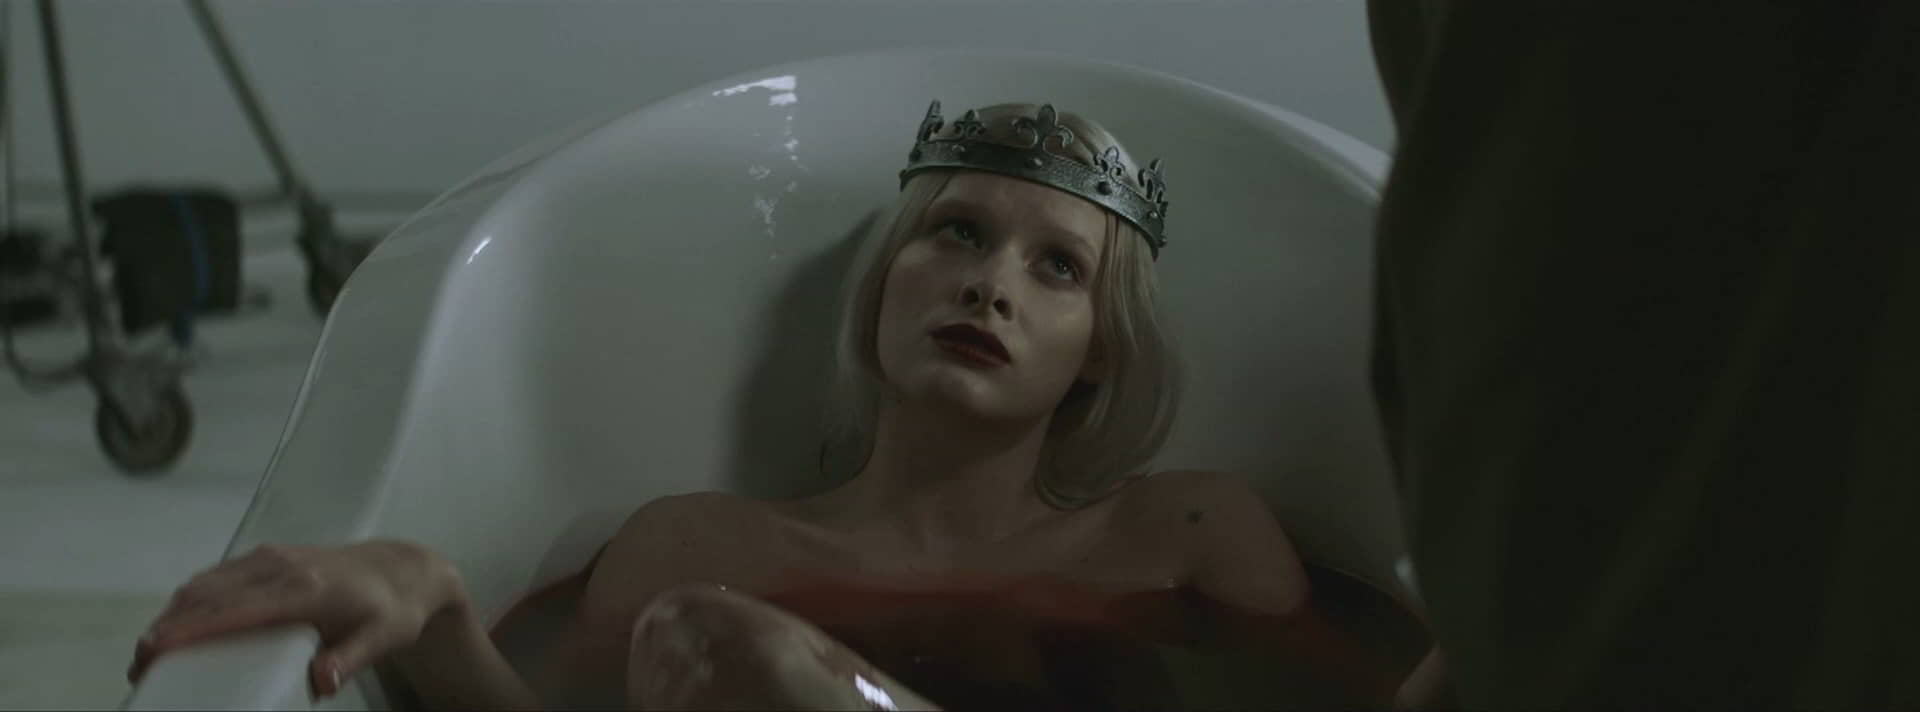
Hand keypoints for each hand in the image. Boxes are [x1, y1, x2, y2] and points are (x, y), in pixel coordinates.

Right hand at [128, 540, 464, 698]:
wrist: (404, 570)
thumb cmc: (392, 610)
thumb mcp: (383, 638)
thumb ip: (351, 659)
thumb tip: (320, 681)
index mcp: (304, 589)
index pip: (235, 610)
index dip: (190, 629)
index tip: (154, 651)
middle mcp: (280, 566)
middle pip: (207, 594)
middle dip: (167, 628)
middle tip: (140, 667)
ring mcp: (271, 558)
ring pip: (205, 583)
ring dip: (173, 614)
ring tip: (151, 652)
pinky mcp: (266, 557)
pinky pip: (217, 577)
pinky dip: (190, 601)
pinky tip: (179, 625)